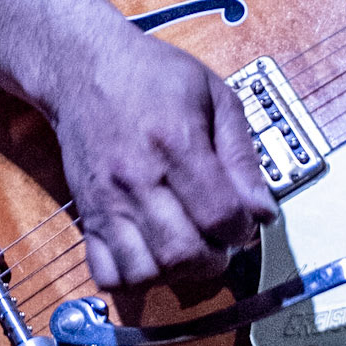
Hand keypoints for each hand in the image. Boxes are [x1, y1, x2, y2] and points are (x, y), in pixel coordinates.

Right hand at [0, 0, 277, 290]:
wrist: (82, 66)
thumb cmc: (153, 75)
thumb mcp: (213, 94)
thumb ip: (242, 154)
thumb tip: (263, 211)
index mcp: (176, 143)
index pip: (219, 215)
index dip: (243, 230)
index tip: (245, 221)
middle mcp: (137, 179)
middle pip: (182, 254)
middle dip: (214, 260)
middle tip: (220, 241)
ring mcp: (106, 202)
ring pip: (144, 273)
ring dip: (176, 274)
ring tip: (188, 248)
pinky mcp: (85, 215)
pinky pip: (105, 274)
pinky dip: (133, 279)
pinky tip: (152, 255)